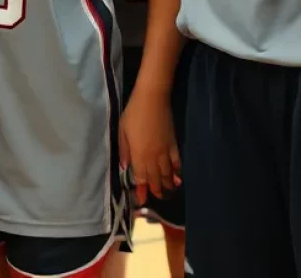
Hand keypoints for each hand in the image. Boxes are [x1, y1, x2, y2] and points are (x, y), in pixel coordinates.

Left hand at [119, 84, 180, 202]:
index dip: (142, 190)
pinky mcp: (174, 143)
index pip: (141, 177)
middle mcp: (153, 157)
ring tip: (167, 192)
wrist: (152, 99)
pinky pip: (176, 162)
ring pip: (167, 173)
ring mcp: (165, 151)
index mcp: (139, 154)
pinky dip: (177, 171)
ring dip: (167, 184)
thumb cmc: (133, 112)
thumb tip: (125, 167)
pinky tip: (178, 178)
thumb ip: (124, 150)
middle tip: (157, 198)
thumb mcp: (122, 130)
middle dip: (156, 190)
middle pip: (155, 178)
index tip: (142, 201)